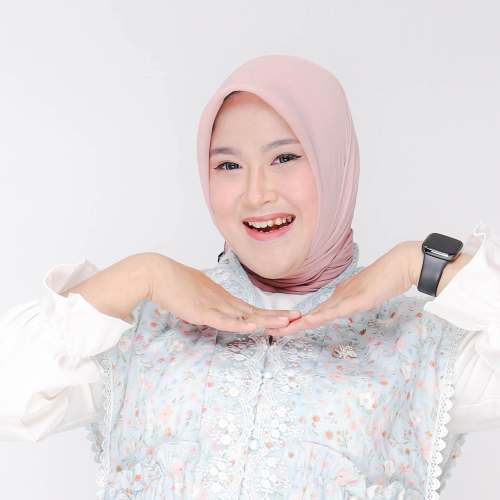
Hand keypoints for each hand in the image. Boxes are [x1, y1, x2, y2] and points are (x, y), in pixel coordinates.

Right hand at [147, 253, 300, 332]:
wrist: (156, 273)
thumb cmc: (171, 282)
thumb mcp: (194, 293)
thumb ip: (204, 301)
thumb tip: (209, 308)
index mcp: (220, 295)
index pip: (248, 307)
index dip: (267, 312)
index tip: (283, 316)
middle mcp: (222, 299)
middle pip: (253, 310)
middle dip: (276, 315)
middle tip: (297, 317)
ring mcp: (213, 305)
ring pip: (245, 315)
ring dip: (266, 320)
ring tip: (287, 323)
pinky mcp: (202, 312)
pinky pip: (224, 321)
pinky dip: (240, 325)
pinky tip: (254, 328)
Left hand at [266, 242, 414, 335]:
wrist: (401, 264)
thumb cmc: (386, 278)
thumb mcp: (363, 293)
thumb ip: (349, 299)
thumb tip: (337, 304)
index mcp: (339, 298)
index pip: (315, 313)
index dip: (297, 322)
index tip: (283, 328)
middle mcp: (338, 297)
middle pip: (310, 315)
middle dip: (290, 324)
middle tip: (270, 330)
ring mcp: (347, 298)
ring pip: (318, 313)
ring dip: (299, 323)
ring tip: (281, 329)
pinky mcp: (358, 299)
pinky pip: (337, 310)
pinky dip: (322, 316)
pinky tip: (309, 321)